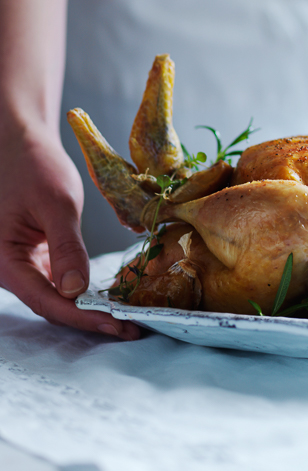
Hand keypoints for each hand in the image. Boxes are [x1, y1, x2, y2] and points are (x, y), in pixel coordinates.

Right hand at [0, 123, 139, 338]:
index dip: (83, 317)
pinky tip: (110, 297)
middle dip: (90, 319)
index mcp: (3, 261)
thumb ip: (66, 246)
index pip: (46, 302)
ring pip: (56, 297)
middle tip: (131, 328)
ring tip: (127, 319)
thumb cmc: (34, 164)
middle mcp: (9, 269)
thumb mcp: (56, 202)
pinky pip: (59, 281)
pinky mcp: (37, 257)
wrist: (23, 143)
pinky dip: (84, 291)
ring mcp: (23, 265)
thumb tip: (75, 290)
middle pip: (51, 306)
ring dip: (89, 309)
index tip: (117, 324)